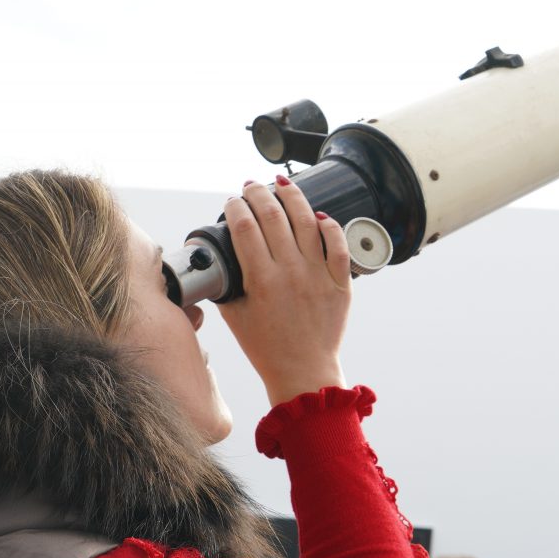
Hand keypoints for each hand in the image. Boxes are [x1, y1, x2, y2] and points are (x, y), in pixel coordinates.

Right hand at [215, 176, 351, 406]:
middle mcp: (291, 273)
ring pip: (308, 221)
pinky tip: (318, 214)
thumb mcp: (235, 316)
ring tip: (282, 185)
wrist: (303, 372)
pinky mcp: (341, 283)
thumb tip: (217, 261)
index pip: (245, 227)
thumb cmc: (266, 348)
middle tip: (251, 186)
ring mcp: (319, 275)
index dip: (236, 207)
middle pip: (273, 216)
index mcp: (261, 281)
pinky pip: (338, 244)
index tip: (232, 201)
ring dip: (293, 197)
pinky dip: (330, 225)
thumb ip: (225, 285)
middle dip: (259, 194)